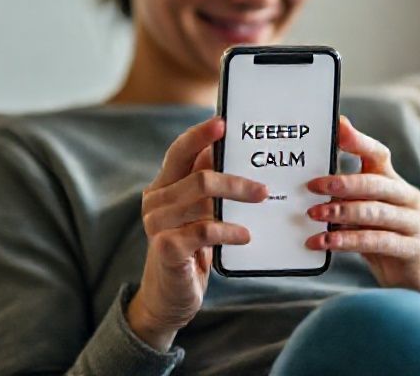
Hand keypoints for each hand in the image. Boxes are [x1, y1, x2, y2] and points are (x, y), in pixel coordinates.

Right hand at [127, 117, 268, 350]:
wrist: (170, 295)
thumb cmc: (191, 247)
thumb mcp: (200, 212)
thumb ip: (207, 184)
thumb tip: (236, 150)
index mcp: (163, 185)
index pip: (179, 151)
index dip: (200, 135)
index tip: (224, 123)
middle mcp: (155, 200)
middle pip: (199, 176)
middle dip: (236, 179)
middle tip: (264, 188)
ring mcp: (157, 224)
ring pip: (203, 198)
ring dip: (238, 200)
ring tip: (262, 203)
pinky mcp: (166, 247)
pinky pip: (204, 230)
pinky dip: (230, 231)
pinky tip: (245, 235)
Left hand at [305, 115, 419, 298]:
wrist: (411, 281)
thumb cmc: (380, 241)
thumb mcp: (362, 214)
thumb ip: (346, 196)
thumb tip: (310, 179)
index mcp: (393, 183)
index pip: (379, 154)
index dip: (359, 141)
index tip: (337, 128)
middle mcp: (407, 197)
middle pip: (375, 182)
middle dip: (342, 182)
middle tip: (312, 185)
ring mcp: (413, 223)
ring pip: (374, 212)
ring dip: (341, 212)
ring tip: (314, 215)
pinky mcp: (412, 248)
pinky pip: (377, 241)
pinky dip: (348, 241)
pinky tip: (324, 243)